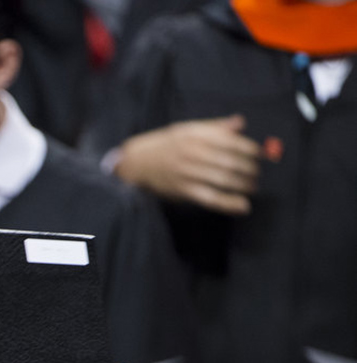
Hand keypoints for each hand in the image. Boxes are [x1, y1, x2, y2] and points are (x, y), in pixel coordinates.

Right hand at [113, 115, 260, 215]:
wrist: (136, 163)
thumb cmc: (164, 145)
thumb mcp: (187, 129)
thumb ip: (214, 126)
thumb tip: (240, 123)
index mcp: (196, 135)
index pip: (231, 142)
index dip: (250, 149)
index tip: (259, 154)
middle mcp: (192, 153)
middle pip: (230, 162)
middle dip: (249, 169)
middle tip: (256, 173)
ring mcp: (188, 173)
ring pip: (223, 180)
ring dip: (243, 185)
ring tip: (252, 187)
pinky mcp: (184, 191)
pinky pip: (211, 198)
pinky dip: (229, 203)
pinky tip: (243, 206)